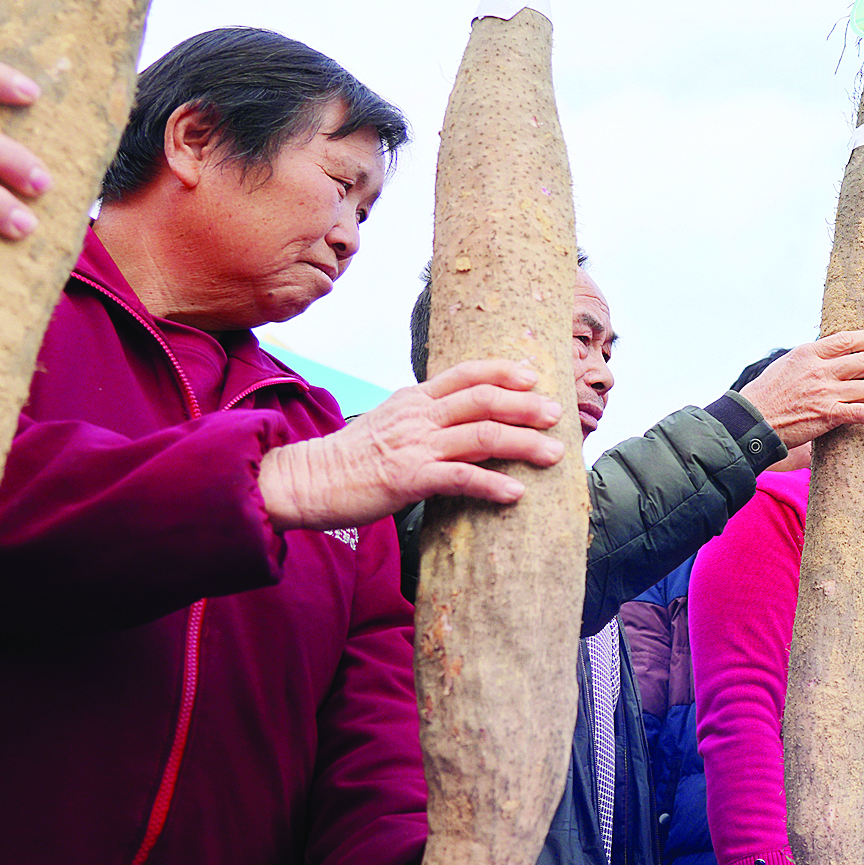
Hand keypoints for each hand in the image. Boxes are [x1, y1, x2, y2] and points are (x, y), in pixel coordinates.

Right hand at [259, 360, 563, 530]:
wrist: (307, 480)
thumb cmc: (351, 457)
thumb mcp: (389, 421)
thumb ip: (423, 414)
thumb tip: (458, 415)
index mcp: (415, 398)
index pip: (467, 373)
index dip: (503, 371)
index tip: (534, 375)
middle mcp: (419, 415)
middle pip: (484, 401)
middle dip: (526, 405)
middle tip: (557, 414)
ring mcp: (415, 445)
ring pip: (482, 436)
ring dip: (523, 445)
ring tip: (553, 455)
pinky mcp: (408, 478)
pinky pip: (460, 478)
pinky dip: (492, 484)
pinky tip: (515, 493)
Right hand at [736, 333, 863, 447]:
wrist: (750, 422)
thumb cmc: (763, 398)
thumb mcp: (784, 367)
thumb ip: (807, 361)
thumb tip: (826, 358)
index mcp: (807, 353)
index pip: (846, 339)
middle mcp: (819, 369)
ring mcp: (824, 391)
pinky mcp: (827, 414)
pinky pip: (863, 412)